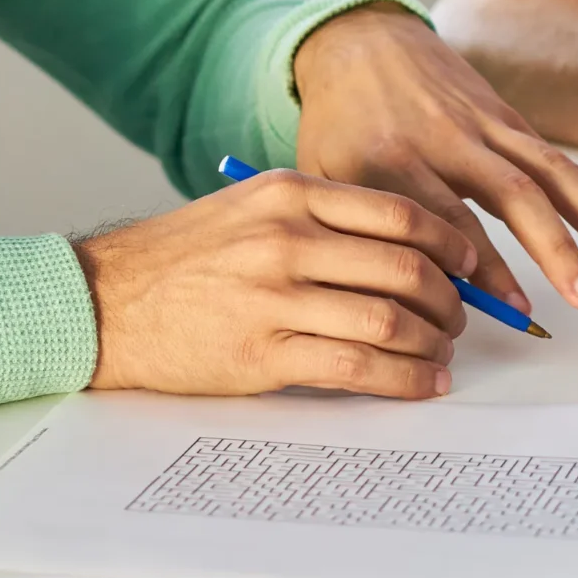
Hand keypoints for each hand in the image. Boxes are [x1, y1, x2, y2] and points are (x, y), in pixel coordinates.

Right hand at [74, 169, 473, 396]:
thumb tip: (407, 250)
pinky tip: (421, 384)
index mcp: (290, 193)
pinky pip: (356, 368)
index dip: (450, 243)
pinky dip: (403, 380)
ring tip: (443, 354)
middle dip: (450, 300)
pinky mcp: (262, 353)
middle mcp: (287, 239)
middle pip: (405, 268)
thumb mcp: (251, 208)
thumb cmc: (184, 257)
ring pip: (389, 320)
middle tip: (460, 318)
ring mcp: (274, 297)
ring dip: (432, 343)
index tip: (471, 265)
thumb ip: (322, 218)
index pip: (399, 213)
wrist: (106, 301)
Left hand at [292, 2, 577, 312]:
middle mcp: (448, 139)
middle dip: (555, 247)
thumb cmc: (336, 127)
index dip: (478, 262)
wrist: (358, 42)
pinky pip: (569, 165)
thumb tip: (410, 307)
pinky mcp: (515, 123)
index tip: (508, 307)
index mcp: (391, 158)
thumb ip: (365, 234)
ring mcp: (487, 127)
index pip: (442, 215)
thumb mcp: (327, 178)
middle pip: (511, 194)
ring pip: (551, 174)